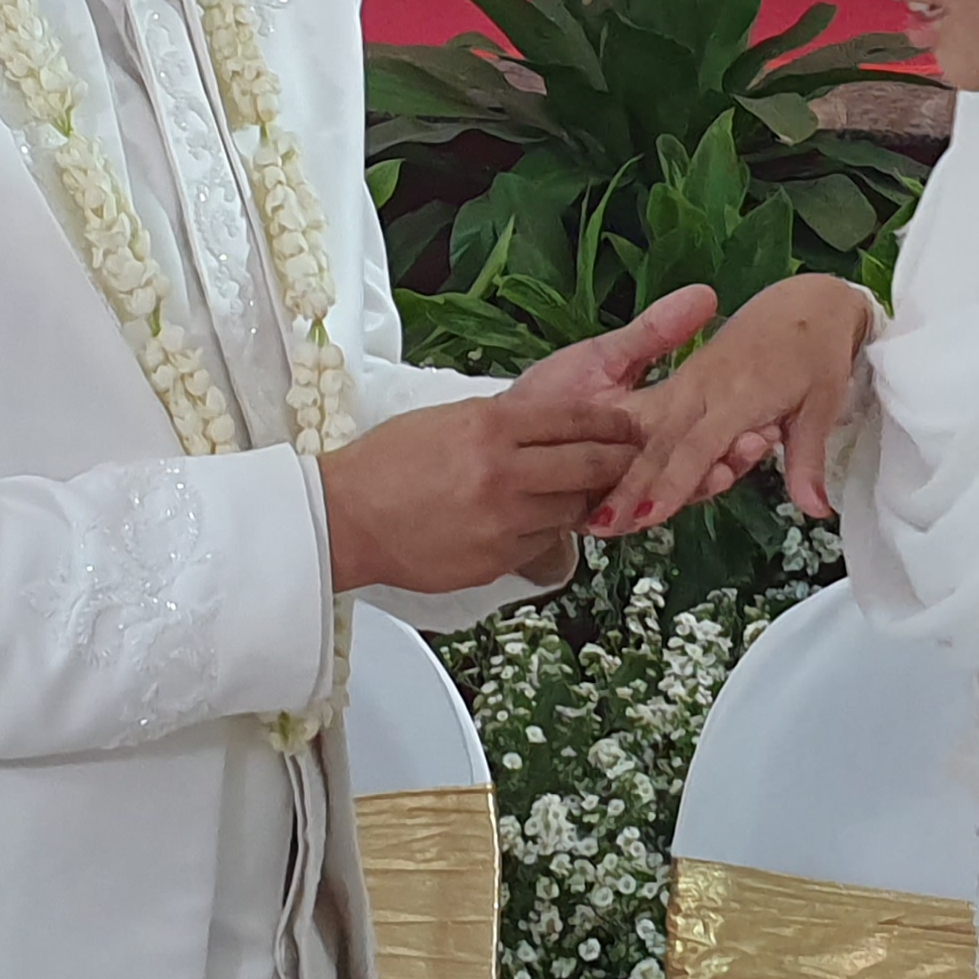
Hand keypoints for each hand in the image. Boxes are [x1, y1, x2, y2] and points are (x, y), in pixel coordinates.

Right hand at [322, 287, 718, 593]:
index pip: (575, 418)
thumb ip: (502, 424)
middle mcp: (502, 471)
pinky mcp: (496, 560)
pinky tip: (534, 522)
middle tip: (633, 459)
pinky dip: (544, 532)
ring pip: (572, 510)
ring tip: (587, 494)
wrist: (345, 518)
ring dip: (583, 502)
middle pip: (590, 466)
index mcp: (489, 424)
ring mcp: (501, 521)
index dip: (612, 422)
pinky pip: (541, 543)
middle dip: (619, 462)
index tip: (628, 423)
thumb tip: (551, 426)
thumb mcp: (448, 421)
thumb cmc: (387, 464)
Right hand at [600, 277, 876, 530]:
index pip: (698, 446)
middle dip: (630, 485)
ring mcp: (690, 381)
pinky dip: (629, 447)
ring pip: (649, 431)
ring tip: (594, 512)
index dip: (674, 482)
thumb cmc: (817, 353)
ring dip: (620, 470)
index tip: (648, 515)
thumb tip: (817, 511)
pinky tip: (608, 476)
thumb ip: (808, 460)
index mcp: (738, 393)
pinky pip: (653, 416)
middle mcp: (704, 387)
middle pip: (661, 442)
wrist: (805, 302)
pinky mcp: (684, 380)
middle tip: (601, 526)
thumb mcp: (823, 406)